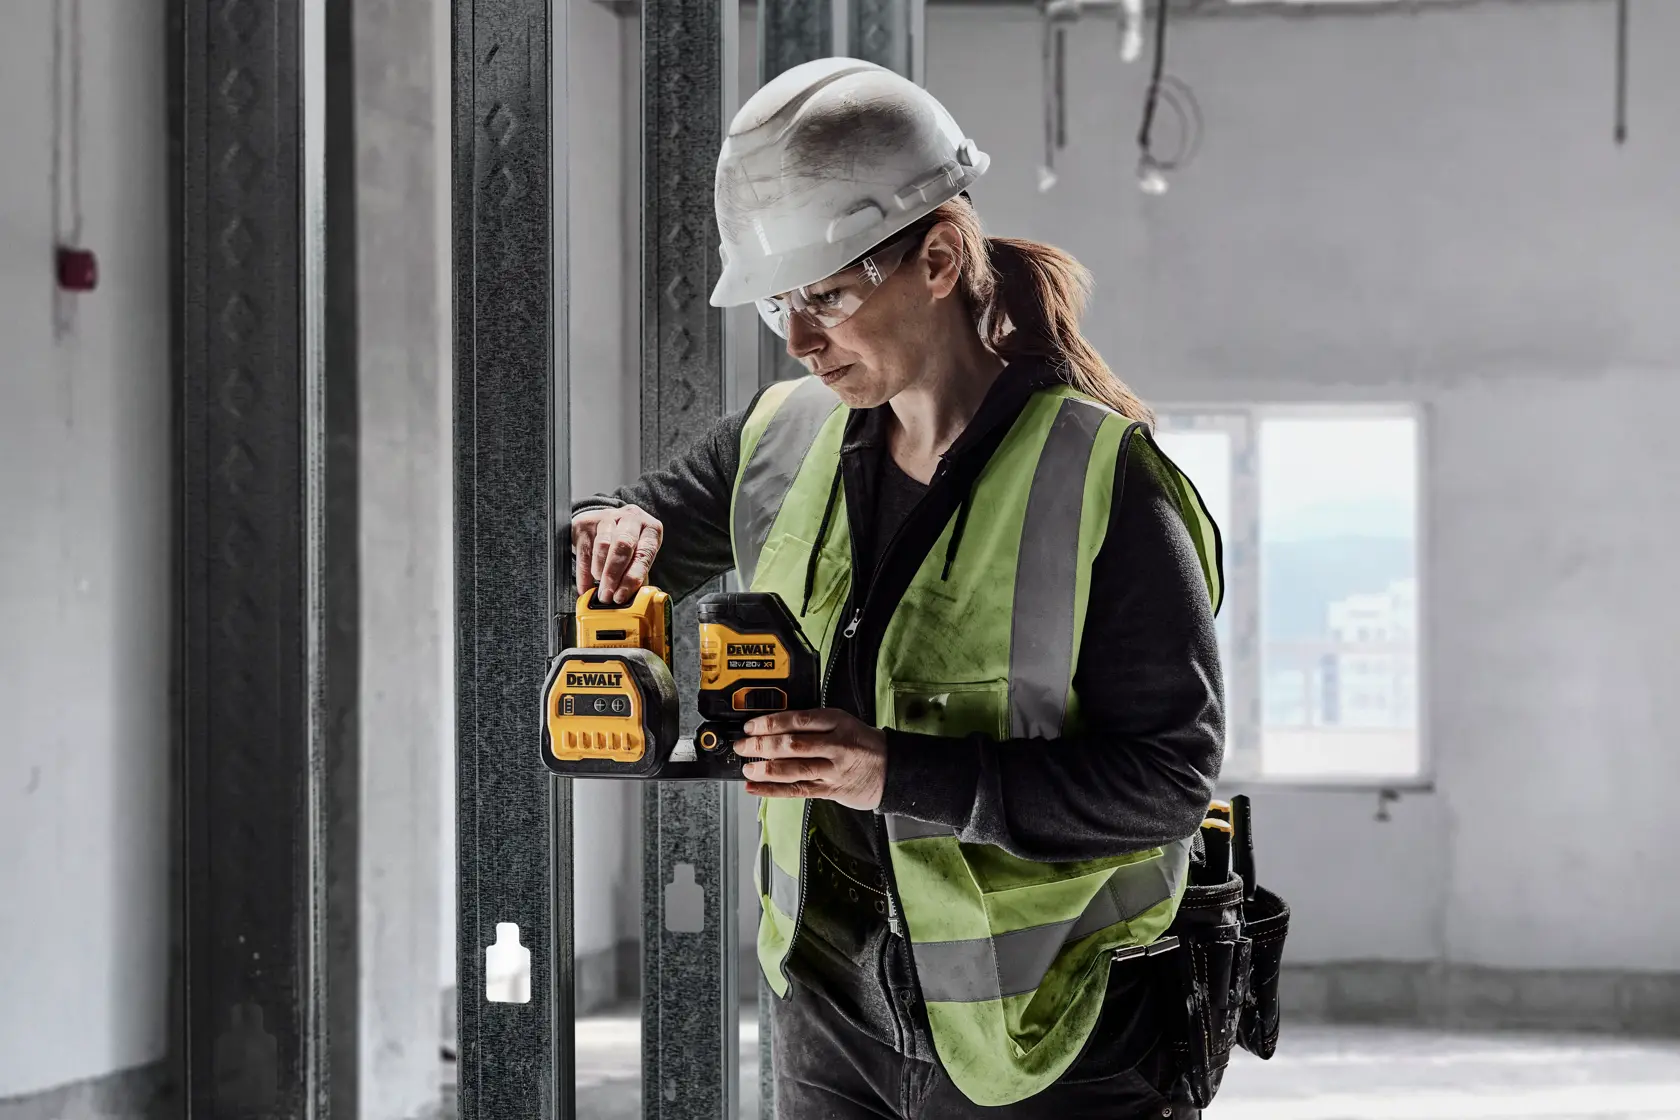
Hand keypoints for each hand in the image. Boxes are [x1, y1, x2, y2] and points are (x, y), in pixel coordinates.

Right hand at [572, 505, 662, 603]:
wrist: (606, 523)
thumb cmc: (628, 545)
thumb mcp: (639, 557)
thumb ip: (638, 576)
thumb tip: (633, 601)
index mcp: (651, 529)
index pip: (644, 553)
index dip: (633, 577)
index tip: (622, 596)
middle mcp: (631, 519)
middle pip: (623, 545)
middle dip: (614, 575)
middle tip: (607, 596)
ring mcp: (608, 518)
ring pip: (603, 545)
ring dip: (600, 572)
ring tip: (599, 589)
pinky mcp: (586, 522)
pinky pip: (584, 551)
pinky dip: (584, 573)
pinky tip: (585, 587)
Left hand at [735, 709, 887, 809]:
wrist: (892, 768)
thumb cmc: (863, 743)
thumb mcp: (843, 722)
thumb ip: (813, 723)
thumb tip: (774, 726)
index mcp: (837, 721)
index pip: (798, 720)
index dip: (770, 722)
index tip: (751, 726)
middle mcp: (835, 744)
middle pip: (793, 744)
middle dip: (762, 745)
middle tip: (742, 746)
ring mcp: (833, 769)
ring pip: (794, 769)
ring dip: (765, 769)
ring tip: (747, 768)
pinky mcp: (830, 790)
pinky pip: (798, 790)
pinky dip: (773, 790)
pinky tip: (756, 788)